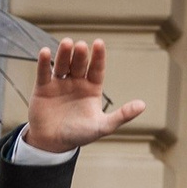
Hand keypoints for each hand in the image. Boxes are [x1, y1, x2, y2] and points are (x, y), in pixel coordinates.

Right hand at [24, 40, 146, 154]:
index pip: (97, 69)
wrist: (52, 144)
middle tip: (80, 45)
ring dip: (64, 54)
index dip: (98, 56)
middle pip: (79, 64)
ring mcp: (59, 83)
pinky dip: (44, 62)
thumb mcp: (102, 126)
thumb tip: (143, 105)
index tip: (99, 43)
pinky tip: (46, 52)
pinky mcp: (43, 88)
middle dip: (80, 55)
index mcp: (92, 88)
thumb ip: (122, 115)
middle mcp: (77, 82)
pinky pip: (44, 73)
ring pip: (63, 64)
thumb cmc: (79, 135)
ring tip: (67, 43)